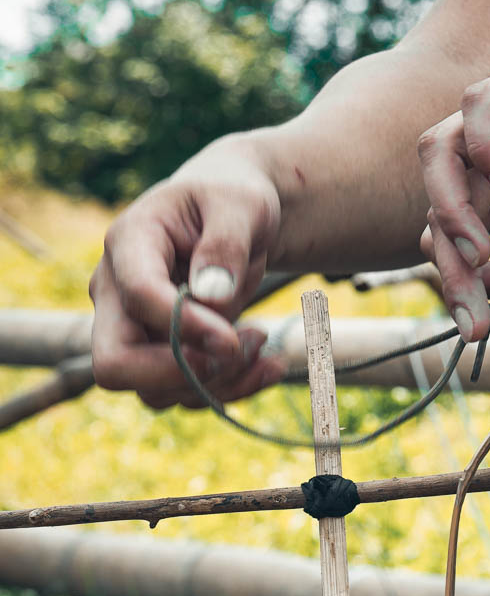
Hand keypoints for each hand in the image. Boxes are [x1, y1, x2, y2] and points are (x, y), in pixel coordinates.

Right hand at [89, 138, 286, 408]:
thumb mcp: (241, 204)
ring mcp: (134, 330)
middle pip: (114, 364)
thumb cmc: (233, 200)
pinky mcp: (161, 355)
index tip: (234, 336)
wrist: (234, 217)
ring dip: (218, 384)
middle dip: (183, 373)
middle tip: (242, 349)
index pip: (137, 297)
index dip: (183, 325)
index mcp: (129, 244)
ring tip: (267, 346)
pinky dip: (231, 390)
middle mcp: (116, 293)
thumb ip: (225, 244)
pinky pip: (185, 394)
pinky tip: (270, 365)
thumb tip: (211, 297)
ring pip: (155, 391)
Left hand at [417, 14, 489, 340]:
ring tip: (477, 254)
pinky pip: (481, 106)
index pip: (459, 235)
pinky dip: (483, 147)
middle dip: (450, 268)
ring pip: (440, 154)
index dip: (464, 282)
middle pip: (440, 205)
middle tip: (473, 315)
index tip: (487, 320)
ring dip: (448, 209)